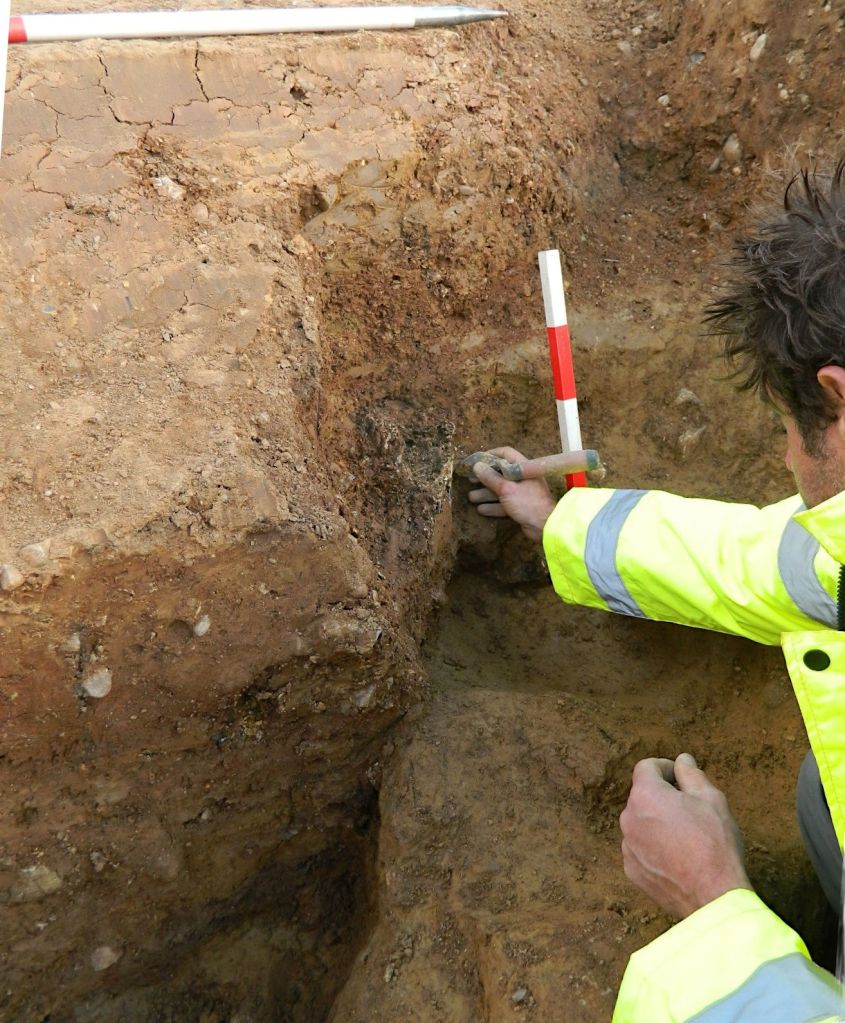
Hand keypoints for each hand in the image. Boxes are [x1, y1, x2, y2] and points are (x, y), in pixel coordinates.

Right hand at [467, 446, 556, 542]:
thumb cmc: (528, 503)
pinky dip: (493, 506)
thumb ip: (490, 477)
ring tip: (471, 497)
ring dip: (485, 493)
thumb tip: (477, 466)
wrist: (544, 526)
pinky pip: (504, 503)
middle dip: (484, 477)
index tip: (476, 460)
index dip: (490, 455)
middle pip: (500, 473)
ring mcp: (522, 493)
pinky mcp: (520, 507)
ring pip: (500, 490)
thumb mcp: (506, 488)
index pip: (506, 454)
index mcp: (523, 468)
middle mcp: (523, 478)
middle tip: (470, 479)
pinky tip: (481, 509)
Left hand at [619, 753, 751, 917]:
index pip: (646, 767)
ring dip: (657, 823)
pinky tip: (679, 859)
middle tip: (691, 810)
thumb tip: (682, 760)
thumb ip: (691, 774)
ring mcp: (628, 846)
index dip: (665, 768)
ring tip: (687, 838)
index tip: (681, 777)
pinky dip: (654, 848)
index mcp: (645, 795)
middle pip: (643, 796)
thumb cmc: (714, 844)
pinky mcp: (632, 870)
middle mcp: (628, 818)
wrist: (713, 897)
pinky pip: (641, 849)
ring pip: (641, 824)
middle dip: (663, 797)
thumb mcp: (711, 799)